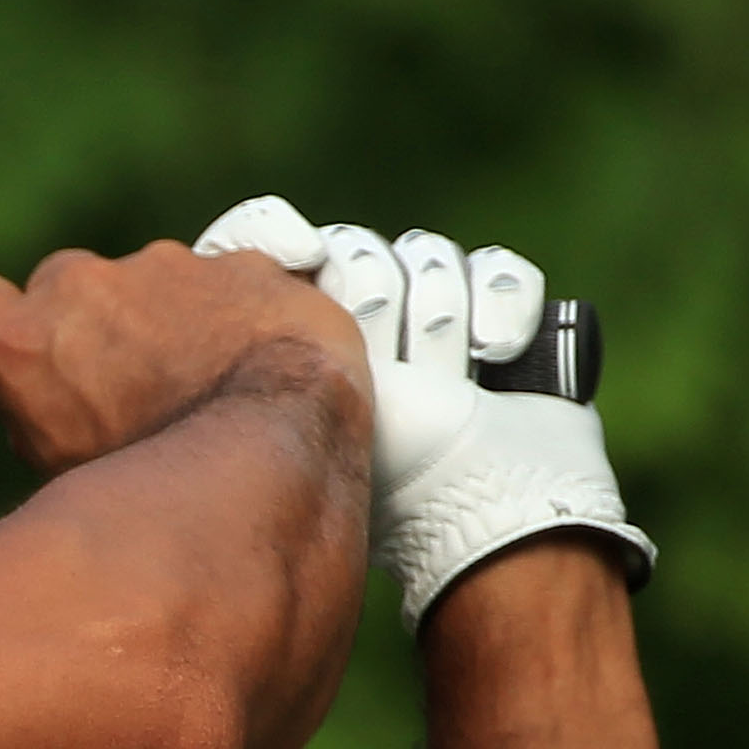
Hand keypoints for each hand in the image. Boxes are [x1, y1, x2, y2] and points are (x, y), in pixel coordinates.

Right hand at [0, 234, 367, 478]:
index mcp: (24, 344)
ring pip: (144, 288)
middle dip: (84, 328)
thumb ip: (40, 414)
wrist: (287, 434)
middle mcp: (80, 286)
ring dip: (162, 324)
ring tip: (202, 388)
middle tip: (124, 391)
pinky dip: (228, 316)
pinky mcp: (233, 259)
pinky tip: (251, 365)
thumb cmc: (168, 471)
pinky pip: (217, 284)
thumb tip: (42, 398)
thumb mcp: (71, 471)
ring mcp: (161, 266)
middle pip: (58, 291)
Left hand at [193, 196, 654, 624]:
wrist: (486, 513)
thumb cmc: (383, 489)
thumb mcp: (295, 427)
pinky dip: (504, 307)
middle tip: (398, 376)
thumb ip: (259, 368)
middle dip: (378, 309)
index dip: (273, 235)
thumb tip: (244, 295)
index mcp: (292, 345)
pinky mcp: (496, 314)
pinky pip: (497, 268)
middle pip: (356, 251)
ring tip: (451, 380)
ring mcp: (426, 317)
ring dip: (443, 322)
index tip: (300, 255)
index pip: (259, 243)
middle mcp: (353, 322)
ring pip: (427, 257)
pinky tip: (497, 353)